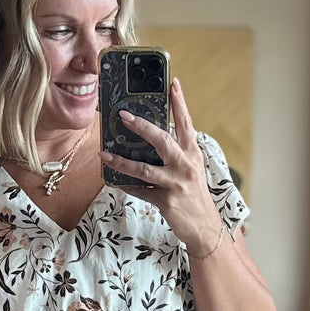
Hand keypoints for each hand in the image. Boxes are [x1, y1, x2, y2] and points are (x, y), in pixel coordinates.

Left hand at [100, 78, 223, 255]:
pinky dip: (126, 186)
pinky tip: (114, 181)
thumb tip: (151, 137)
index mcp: (192, 154)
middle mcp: (185, 166)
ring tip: (104, 154)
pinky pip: (141, 190)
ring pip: (144, 168)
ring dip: (121, 161)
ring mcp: (176, 184)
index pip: (186, 123)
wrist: (205, 227)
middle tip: (123, 115)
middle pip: (162, 140)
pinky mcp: (167, 201)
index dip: (179, 103)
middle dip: (141, 126)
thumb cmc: (195, 195)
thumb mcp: (191, 169)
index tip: (172, 83)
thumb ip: (177, 153)